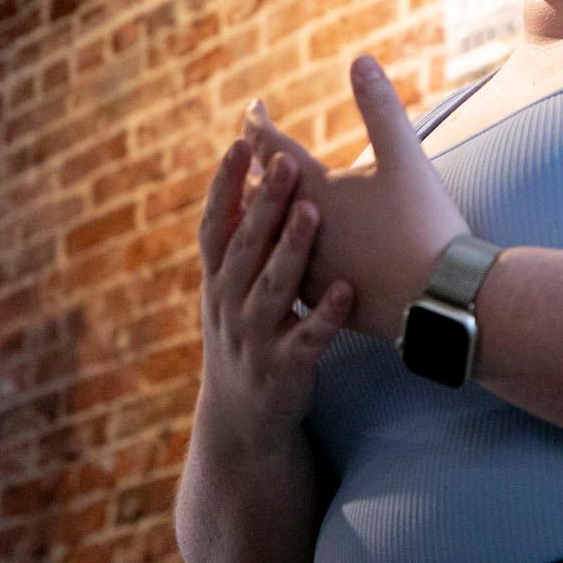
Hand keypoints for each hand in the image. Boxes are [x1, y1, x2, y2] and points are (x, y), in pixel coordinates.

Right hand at [193, 139, 354, 451]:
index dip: (224, 185)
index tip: (239, 143)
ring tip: (312, 212)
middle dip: (263, 203)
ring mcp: (254, 337)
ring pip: (272, 288)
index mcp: (217, 278)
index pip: (215, 224)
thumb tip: (249, 171)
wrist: (243, 419)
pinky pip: (307, 338)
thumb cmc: (247, 331)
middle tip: (285, 162)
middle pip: (245, 247)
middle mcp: (228, 304)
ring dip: (290, 249)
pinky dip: (325, 314)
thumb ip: (242, 237)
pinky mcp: (285, 368)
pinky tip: (346, 289)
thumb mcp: (231, 288)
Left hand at [242, 55, 474, 340]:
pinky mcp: (319, 298)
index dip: (258, 124)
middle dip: (254, 167)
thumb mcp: (405, 159)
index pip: (270, 148)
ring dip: (262, 212)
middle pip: (260, 192)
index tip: (252, 109)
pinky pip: (288, 270)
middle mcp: (297, 231)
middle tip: (248, 151)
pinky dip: (283, 252)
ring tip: (257, 200)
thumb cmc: (423, 224)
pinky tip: (287, 258)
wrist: (439, 300)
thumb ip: (381, 108)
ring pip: (269, 235)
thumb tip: (360, 59)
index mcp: (312, 192)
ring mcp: (305, 269)